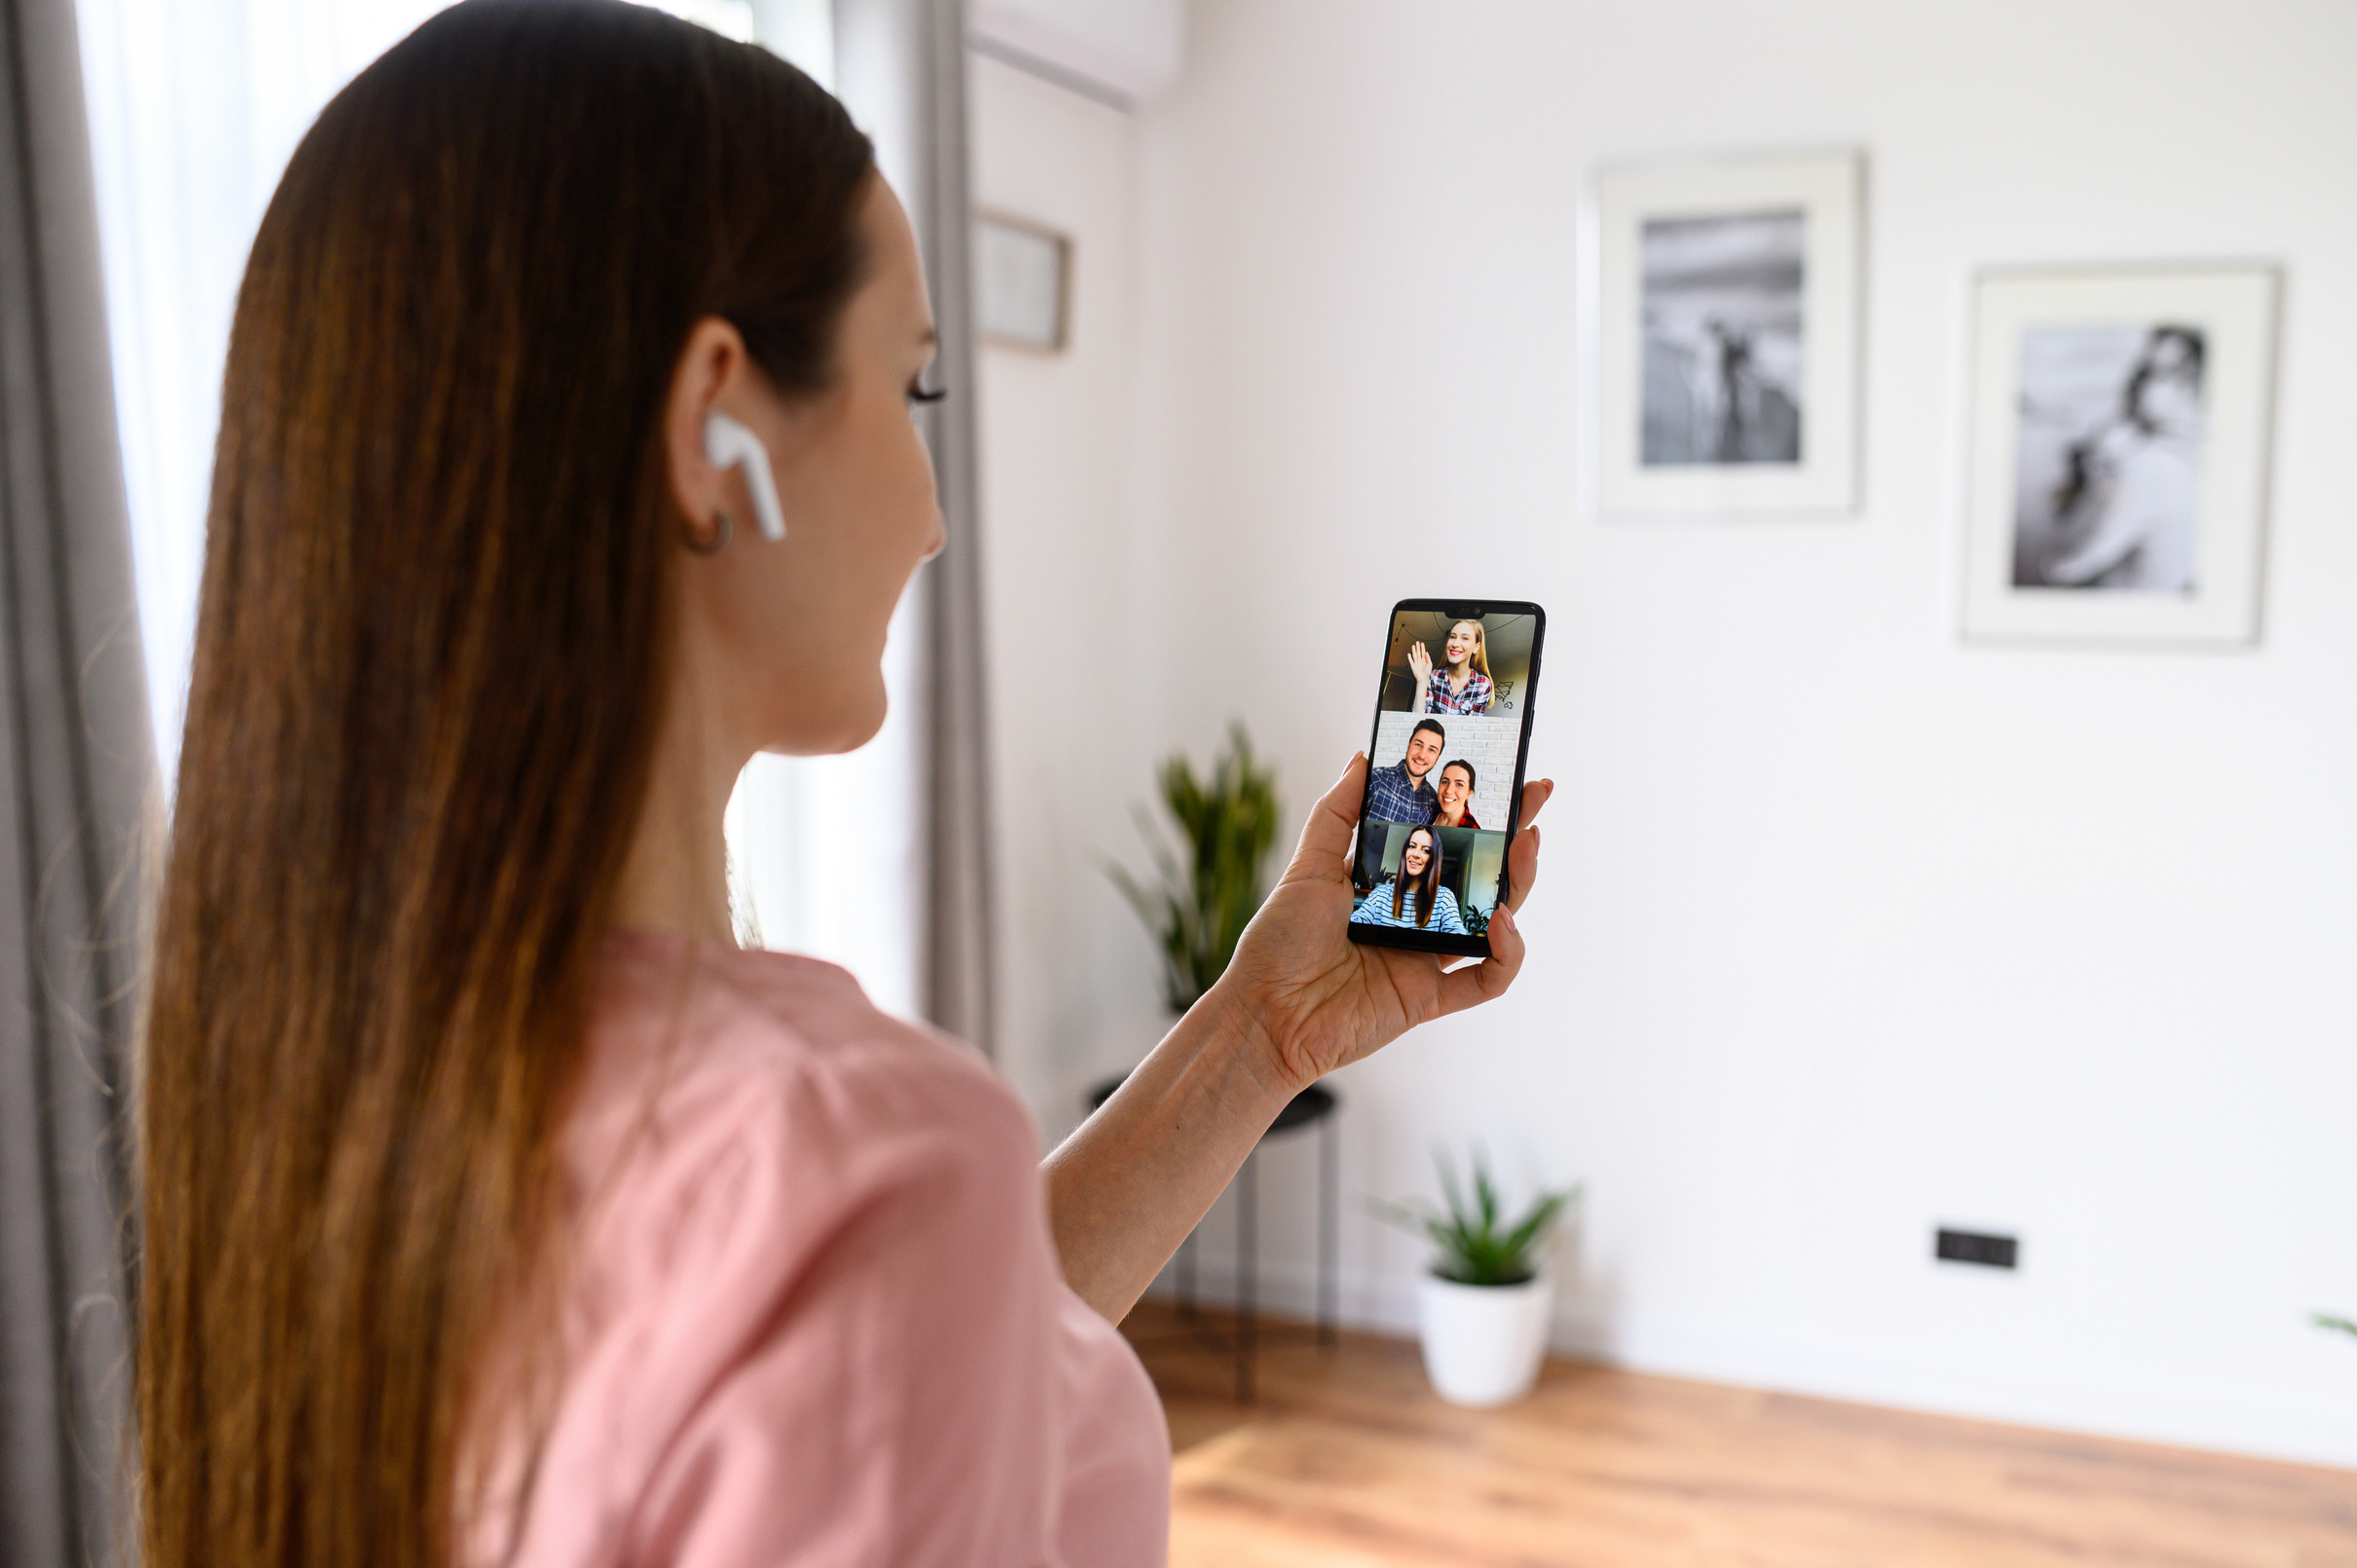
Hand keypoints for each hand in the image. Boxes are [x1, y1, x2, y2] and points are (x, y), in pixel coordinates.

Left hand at [1209, 753, 1553, 1094]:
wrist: (1264, 1013)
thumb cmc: (1279, 942)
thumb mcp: (1307, 867)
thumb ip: (1336, 813)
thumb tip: (1362, 757)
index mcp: (1392, 883)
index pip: (1447, 840)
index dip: (1479, 810)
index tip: (1505, 773)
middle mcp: (1416, 918)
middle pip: (1482, 875)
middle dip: (1516, 835)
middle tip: (1537, 794)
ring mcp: (1426, 958)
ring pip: (1495, 921)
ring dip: (1518, 883)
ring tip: (1526, 846)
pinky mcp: (1429, 998)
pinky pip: (1486, 980)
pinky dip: (1506, 955)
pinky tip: (1500, 923)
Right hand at [1406, 640, 1432, 689]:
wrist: (1423, 678)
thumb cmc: (1427, 672)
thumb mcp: (1430, 664)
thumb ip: (1428, 658)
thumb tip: (1426, 652)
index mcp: (1424, 660)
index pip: (1423, 652)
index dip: (1422, 648)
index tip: (1422, 643)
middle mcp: (1420, 660)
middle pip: (1418, 652)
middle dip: (1418, 647)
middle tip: (1417, 642)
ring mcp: (1416, 663)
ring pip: (1414, 655)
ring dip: (1414, 650)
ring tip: (1413, 646)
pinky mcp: (1413, 666)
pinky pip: (1411, 661)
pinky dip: (1409, 657)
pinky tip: (1409, 654)